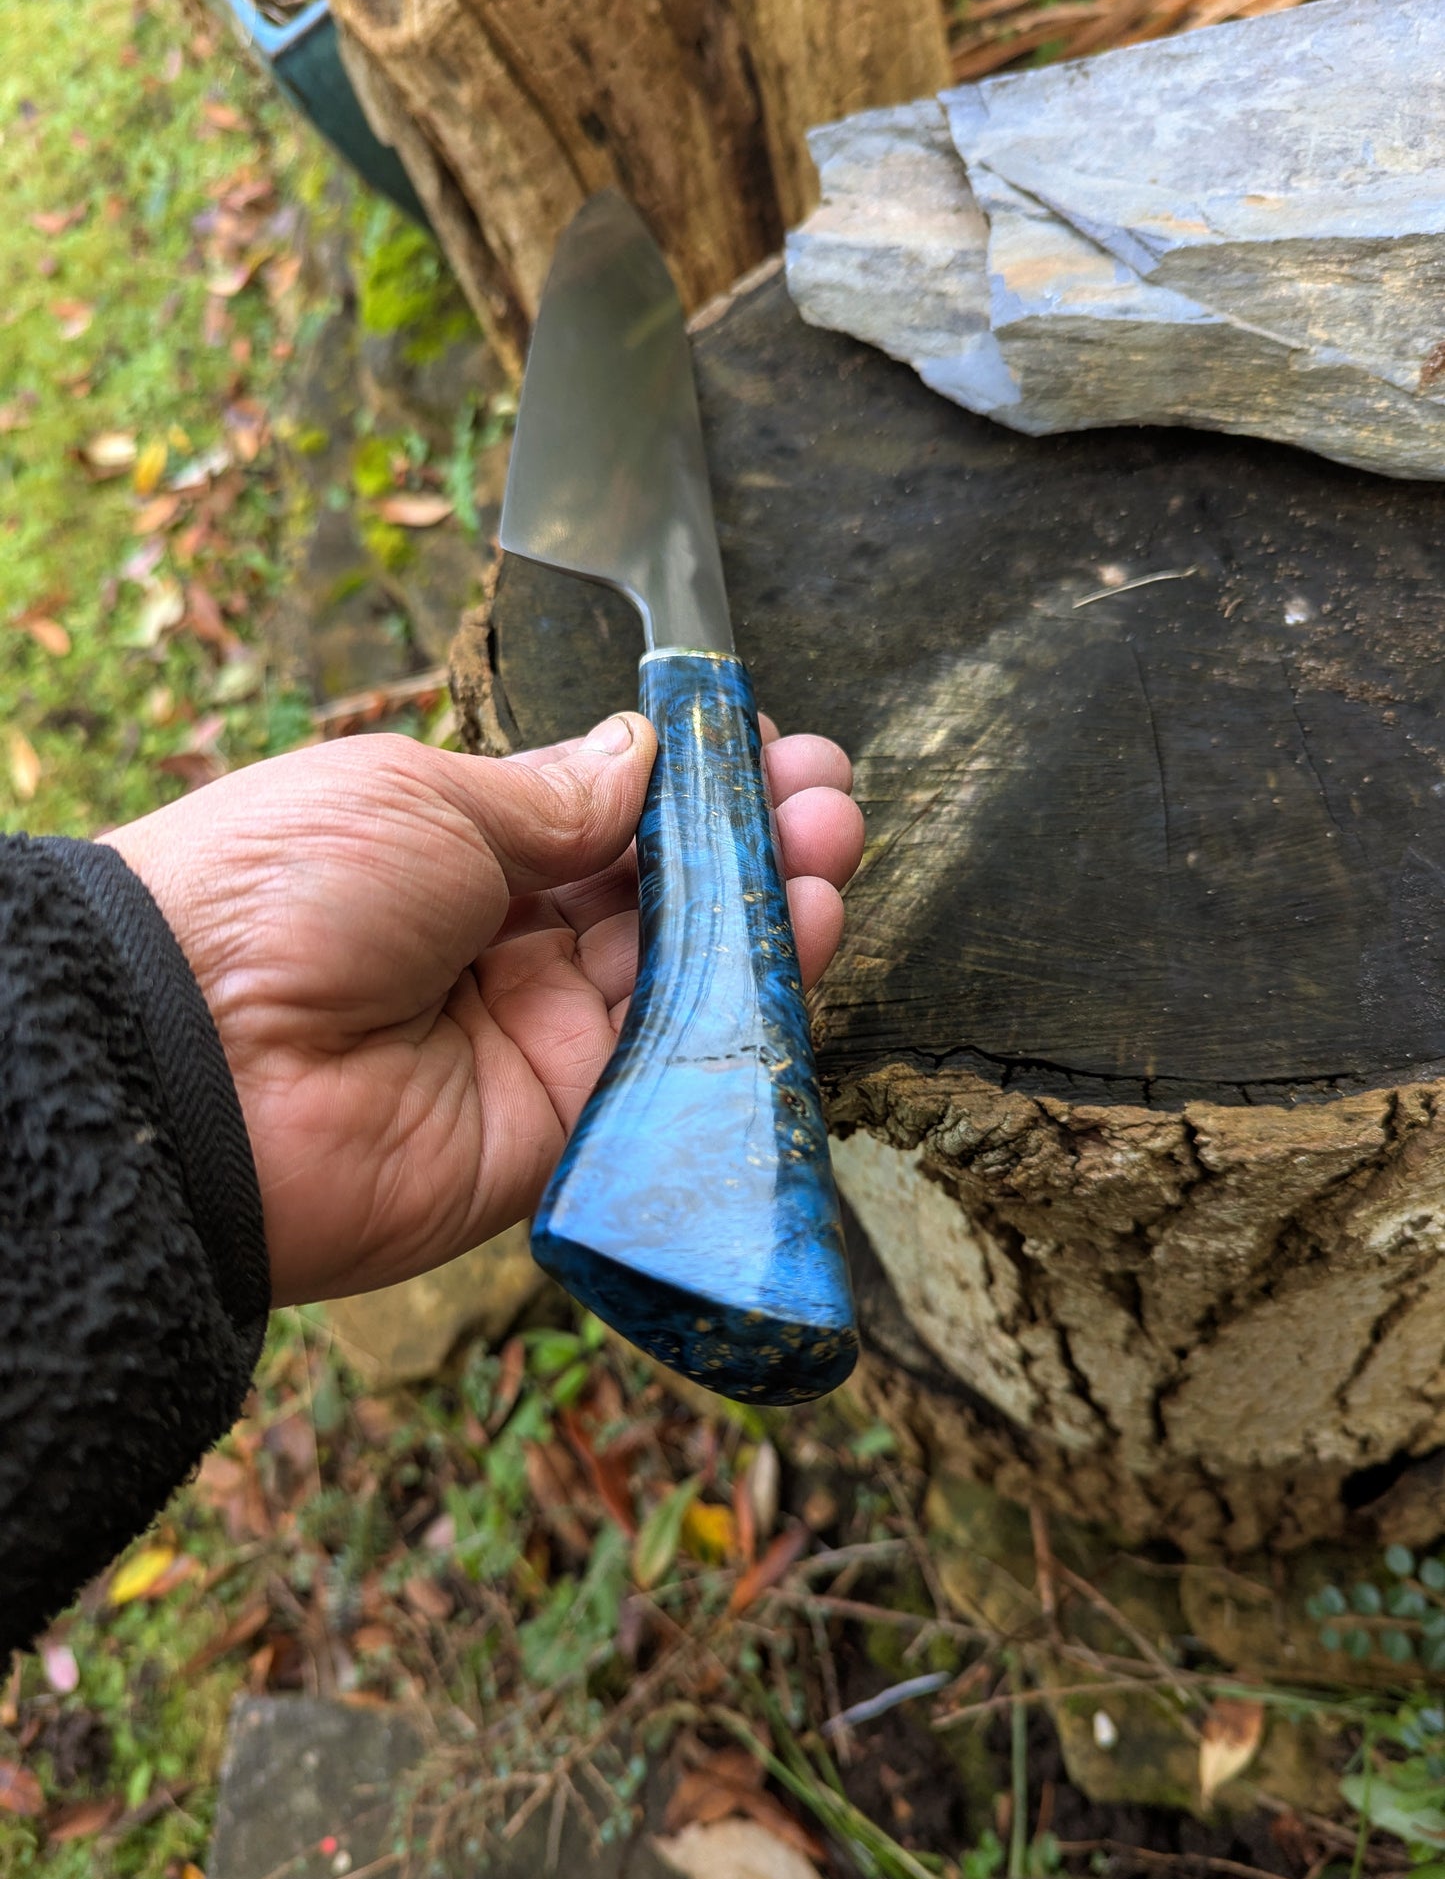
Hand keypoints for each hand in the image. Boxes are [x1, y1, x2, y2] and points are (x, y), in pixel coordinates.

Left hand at [105, 717, 863, 1306]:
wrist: (196, 1060)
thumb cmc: (285, 886)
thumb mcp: (424, 797)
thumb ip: (554, 796)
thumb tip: (644, 752)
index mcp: (456, 860)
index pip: (604, 825)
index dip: (687, 788)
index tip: (762, 746)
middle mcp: (504, 952)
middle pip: (659, 900)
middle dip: (749, 842)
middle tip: (827, 795)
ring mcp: (538, 1045)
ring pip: (682, 978)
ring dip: (767, 911)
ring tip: (832, 846)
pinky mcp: (566, 1132)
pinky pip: (672, 1067)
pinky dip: (745, 1003)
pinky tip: (806, 929)